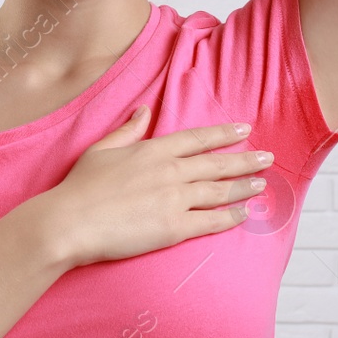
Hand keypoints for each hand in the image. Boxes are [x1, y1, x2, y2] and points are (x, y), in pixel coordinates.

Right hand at [33, 106, 270, 268]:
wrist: (70, 222)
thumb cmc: (79, 188)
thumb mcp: (101, 149)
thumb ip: (128, 131)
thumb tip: (144, 110)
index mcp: (152, 150)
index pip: (197, 138)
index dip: (223, 133)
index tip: (243, 128)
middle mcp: (170, 171)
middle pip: (216, 163)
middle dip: (245, 159)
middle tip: (267, 156)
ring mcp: (174, 199)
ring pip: (220, 190)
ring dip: (244, 186)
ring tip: (262, 183)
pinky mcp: (174, 227)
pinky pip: (211, 221)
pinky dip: (230, 217)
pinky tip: (243, 214)